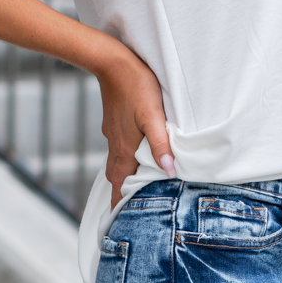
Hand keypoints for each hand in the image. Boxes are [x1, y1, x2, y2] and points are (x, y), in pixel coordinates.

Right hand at [98, 44, 175, 206]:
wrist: (112, 62)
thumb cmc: (136, 87)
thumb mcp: (153, 116)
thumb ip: (161, 145)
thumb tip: (169, 171)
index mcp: (124, 148)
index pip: (120, 184)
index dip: (119, 203)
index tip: (117, 220)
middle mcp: (116, 144)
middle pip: (116, 176)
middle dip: (121, 192)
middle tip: (127, 207)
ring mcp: (113, 133)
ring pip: (117, 161)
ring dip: (124, 174)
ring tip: (134, 184)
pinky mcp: (115, 122)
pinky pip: (119, 147)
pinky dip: (125, 157)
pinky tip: (135, 152)